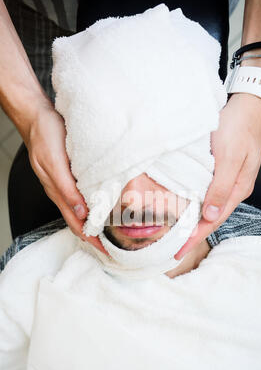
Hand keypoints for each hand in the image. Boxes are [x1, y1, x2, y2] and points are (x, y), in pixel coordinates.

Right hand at [24, 100, 108, 254]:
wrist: (38, 117)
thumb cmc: (45, 137)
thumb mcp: (55, 163)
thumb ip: (66, 189)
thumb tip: (81, 212)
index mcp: (58, 193)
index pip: (77, 224)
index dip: (91, 239)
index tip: (106, 251)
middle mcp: (63, 192)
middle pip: (80, 221)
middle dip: (95, 236)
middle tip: (113, 247)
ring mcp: (66, 184)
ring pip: (82, 210)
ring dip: (95, 222)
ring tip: (111, 231)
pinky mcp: (71, 174)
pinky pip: (84, 195)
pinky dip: (94, 205)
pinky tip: (103, 204)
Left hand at [174, 92, 260, 259]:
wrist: (247, 105)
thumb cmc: (238, 128)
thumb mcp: (229, 158)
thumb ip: (220, 188)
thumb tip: (210, 216)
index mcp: (237, 190)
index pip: (212, 221)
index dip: (194, 238)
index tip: (178, 252)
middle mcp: (231, 189)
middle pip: (209, 218)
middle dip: (191, 235)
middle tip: (171, 248)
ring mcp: (226, 180)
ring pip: (206, 207)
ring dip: (191, 220)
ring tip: (173, 233)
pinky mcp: (218, 171)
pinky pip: (203, 193)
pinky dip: (192, 203)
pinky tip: (181, 206)